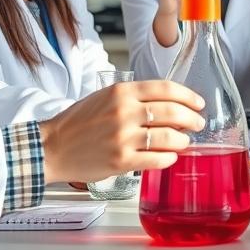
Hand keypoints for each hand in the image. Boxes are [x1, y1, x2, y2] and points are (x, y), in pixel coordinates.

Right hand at [39, 79, 205, 183]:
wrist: (51, 147)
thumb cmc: (76, 123)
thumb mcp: (104, 97)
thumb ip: (133, 98)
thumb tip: (167, 104)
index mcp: (121, 92)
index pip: (166, 89)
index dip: (188, 96)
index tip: (198, 103)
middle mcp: (124, 112)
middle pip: (173, 112)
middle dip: (192, 119)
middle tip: (198, 123)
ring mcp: (123, 137)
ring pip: (169, 137)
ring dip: (183, 140)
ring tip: (184, 142)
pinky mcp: (121, 161)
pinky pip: (157, 159)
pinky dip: (169, 158)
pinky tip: (170, 156)